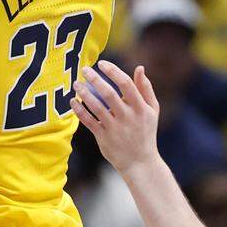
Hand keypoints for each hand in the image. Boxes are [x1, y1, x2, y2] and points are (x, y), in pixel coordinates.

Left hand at [72, 59, 160, 177]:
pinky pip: (89, 121)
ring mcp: (115, 128)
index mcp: (140, 108)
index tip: (102, 63)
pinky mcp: (103, 138)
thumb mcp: (153, 110)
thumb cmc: (146, 132)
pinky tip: (73, 101)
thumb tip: (140, 68)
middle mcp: (127, 117)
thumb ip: (146, 89)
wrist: (140, 162)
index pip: (126, 84)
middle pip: (109, 94)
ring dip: (84, 94)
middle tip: (84, 69)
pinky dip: (80, 111)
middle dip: (95, 79)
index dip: (113, 71)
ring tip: (76, 84)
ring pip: (96, 107)